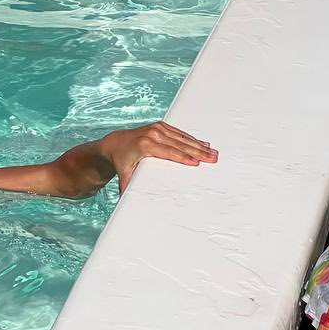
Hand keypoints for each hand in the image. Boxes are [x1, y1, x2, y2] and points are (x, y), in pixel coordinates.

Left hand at [102, 122, 217, 193]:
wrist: (115, 143)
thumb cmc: (121, 160)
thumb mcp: (124, 174)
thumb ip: (127, 187)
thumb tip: (127, 202)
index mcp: (145, 145)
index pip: (168, 152)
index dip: (183, 157)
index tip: (196, 162)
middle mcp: (152, 134)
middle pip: (179, 145)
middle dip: (198, 152)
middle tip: (213, 158)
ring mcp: (156, 128)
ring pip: (182, 138)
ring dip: (199, 145)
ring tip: (213, 152)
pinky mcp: (160, 126)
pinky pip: (179, 133)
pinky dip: (191, 139)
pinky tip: (203, 144)